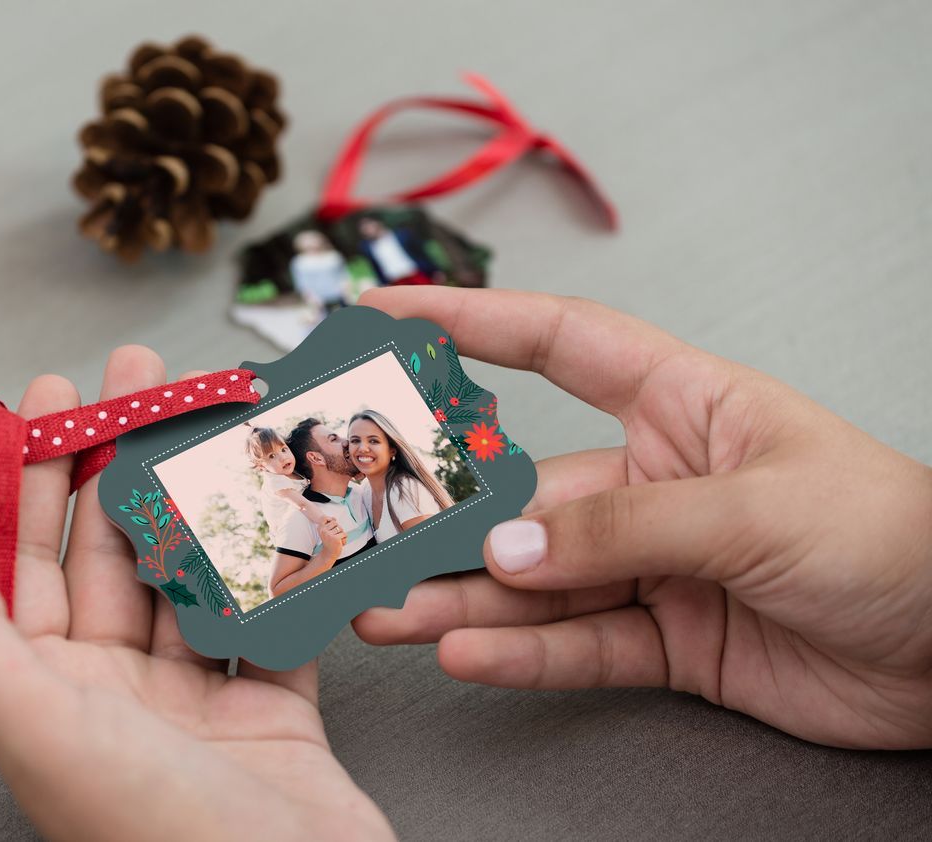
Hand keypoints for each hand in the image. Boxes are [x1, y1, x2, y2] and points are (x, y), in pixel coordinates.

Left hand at [0, 347, 391, 839]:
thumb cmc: (159, 836)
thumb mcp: (42, 730)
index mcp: (46, 700)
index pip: (23, 568)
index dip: (29, 479)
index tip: (44, 399)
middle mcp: (113, 699)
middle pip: (110, 554)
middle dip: (119, 459)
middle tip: (137, 378)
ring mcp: (195, 706)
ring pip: (192, 573)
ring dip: (201, 494)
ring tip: (212, 413)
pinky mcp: (274, 717)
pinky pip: (273, 620)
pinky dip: (279, 560)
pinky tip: (280, 497)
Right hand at [319, 516, 346, 554]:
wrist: (329, 553)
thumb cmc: (329, 542)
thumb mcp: (327, 531)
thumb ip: (330, 523)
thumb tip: (334, 518)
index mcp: (320, 528)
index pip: (328, 519)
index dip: (332, 524)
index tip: (331, 531)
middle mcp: (323, 531)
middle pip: (336, 523)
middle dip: (338, 529)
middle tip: (335, 536)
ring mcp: (329, 535)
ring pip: (341, 528)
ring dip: (341, 534)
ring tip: (338, 540)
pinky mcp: (335, 538)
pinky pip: (344, 534)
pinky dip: (344, 538)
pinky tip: (340, 543)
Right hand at [351, 288, 931, 748]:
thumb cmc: (902, 540)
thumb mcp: (758, 510)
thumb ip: (625, 529)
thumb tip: (511, 549)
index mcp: (688, 408)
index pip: (561, 346)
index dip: (472, 323)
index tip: (388, 316)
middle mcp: (660, 483)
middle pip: (527, 490)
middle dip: (445, 511)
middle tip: (366, 522)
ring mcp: (660, 566)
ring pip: (536, 581)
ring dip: (461, 599)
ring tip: (388, 612)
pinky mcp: (671, 643)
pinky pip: (576, 646)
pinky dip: (519, 654)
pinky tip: (464, 653)